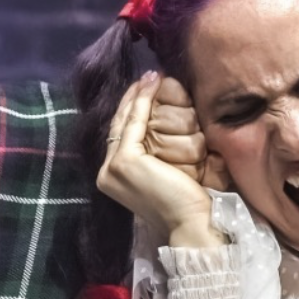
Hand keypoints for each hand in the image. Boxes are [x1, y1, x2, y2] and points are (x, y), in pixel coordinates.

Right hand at [97, 72, 228, 246]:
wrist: (192, 222)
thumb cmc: (187, 202)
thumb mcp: (165, 172)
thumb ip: (155, 155)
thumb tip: (162, 128)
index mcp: (113, 178)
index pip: (121, 136)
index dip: (133, 110)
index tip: (148, 89)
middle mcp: (107, 173)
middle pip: (119, 126)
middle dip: (134, 99)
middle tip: (150, 76)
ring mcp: (112, 168)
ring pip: (124, 121)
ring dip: (138, 95)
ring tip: (152, 76)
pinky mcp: (123, 161)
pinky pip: (133, 122)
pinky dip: (143, 101)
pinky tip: (153, 85)